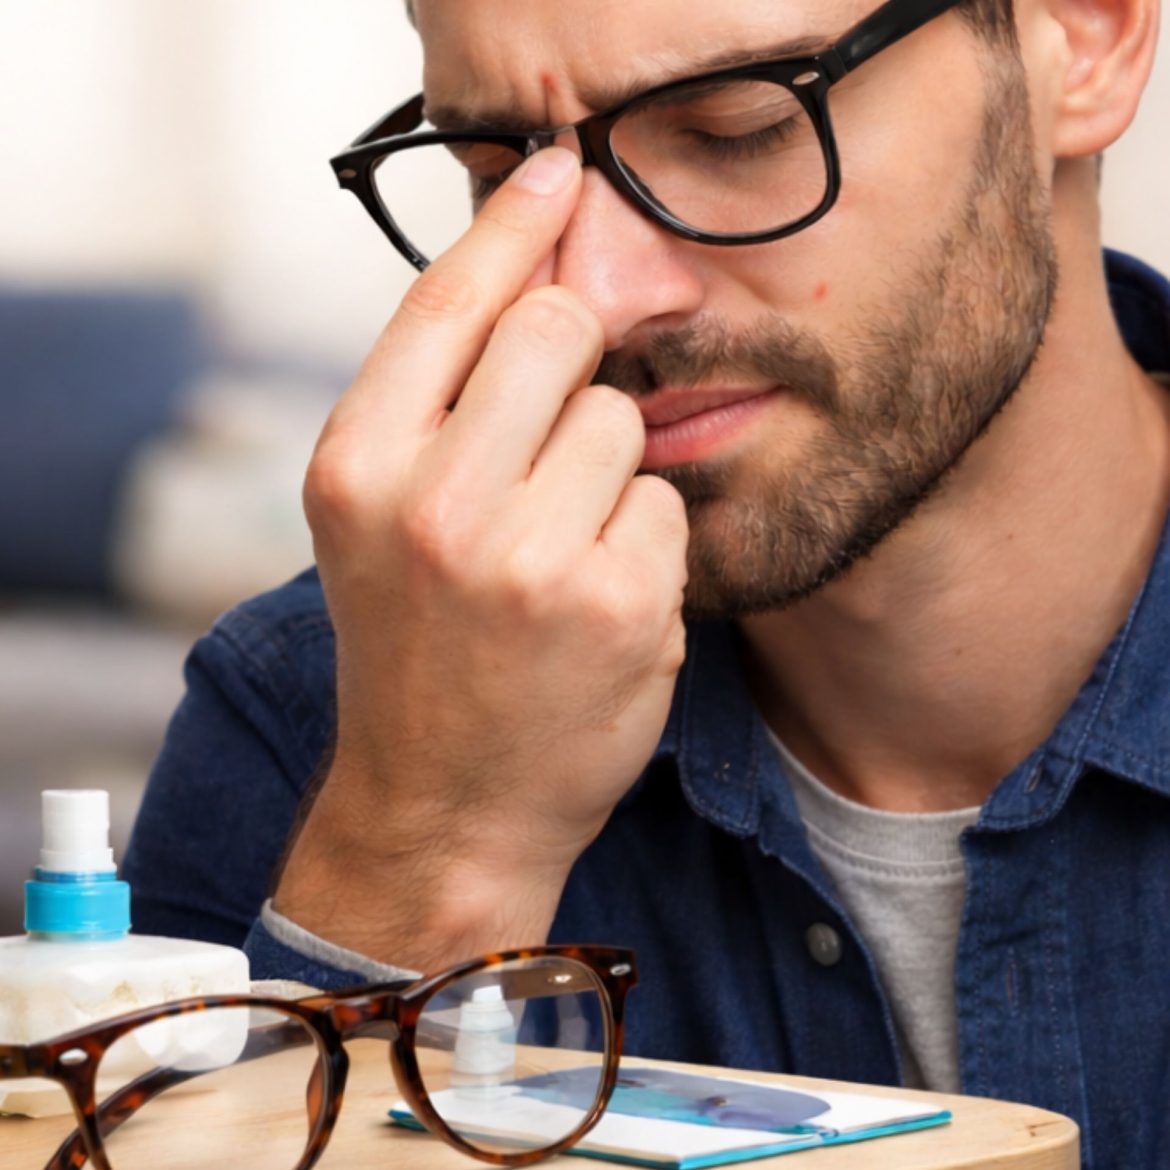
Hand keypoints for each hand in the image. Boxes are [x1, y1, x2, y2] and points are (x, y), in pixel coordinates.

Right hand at [274, 148, 688, 968]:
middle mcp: (434, 502)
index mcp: (357, 466)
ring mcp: (529, 556)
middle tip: (549, 443)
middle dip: (573, 367)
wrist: (442, 807)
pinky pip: (663, 503)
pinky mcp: (617, 602)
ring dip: (605, 471)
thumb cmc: (414, 653)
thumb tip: (530, 283)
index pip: (447, 301)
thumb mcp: (373, 523)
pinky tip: (597, 602)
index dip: (510, 223)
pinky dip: (642, 541)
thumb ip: (433, 407)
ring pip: (621, 418)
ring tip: (559, 551)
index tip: (558, 172)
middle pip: (559, 331)